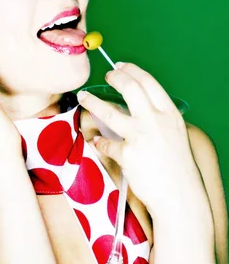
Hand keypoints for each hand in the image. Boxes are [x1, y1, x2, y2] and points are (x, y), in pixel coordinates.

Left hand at [77, 63, 206, 217]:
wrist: (180, 198)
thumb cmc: (177, 166)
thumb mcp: (174, 133)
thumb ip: (157, 117)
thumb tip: (137, 102)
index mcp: (169, 114)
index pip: (148, 82)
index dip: (131, 70)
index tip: (120, 65)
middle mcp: (155, 121)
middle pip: (129, 88)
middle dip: (114, 77)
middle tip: (106, 75)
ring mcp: (140, 137)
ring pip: (108, 111)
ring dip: (92, 102)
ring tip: (83, 96)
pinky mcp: (127, 155)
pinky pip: (106, 144)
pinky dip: (100, 142)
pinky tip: (98, 141)